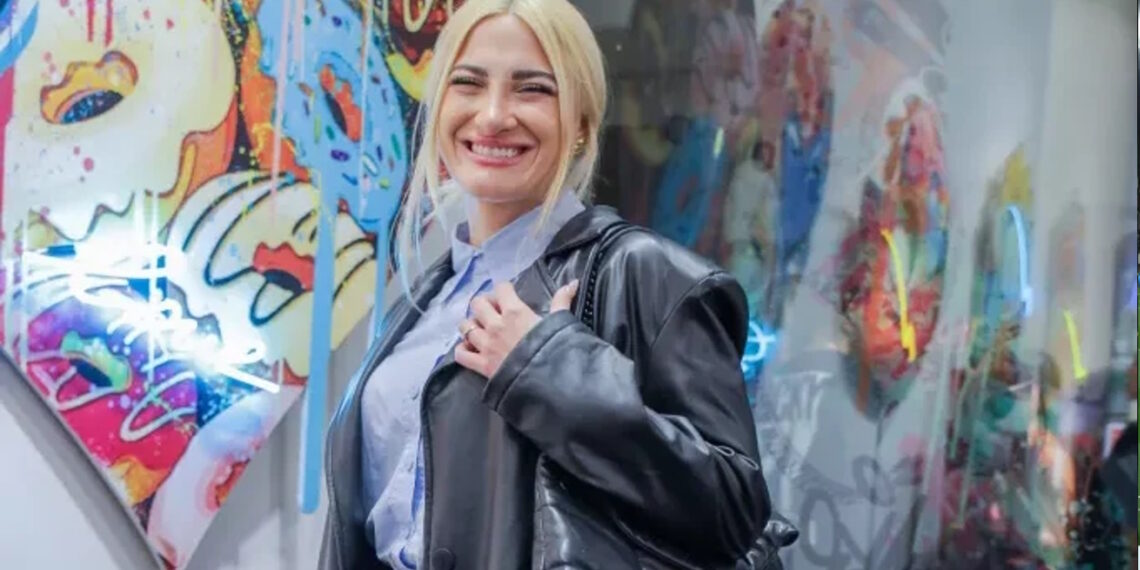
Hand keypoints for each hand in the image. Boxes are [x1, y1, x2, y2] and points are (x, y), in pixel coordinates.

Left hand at [455, 280, 578, 377]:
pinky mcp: (481, 365)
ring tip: (482, 330)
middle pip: (477, 303)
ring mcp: (485, 345)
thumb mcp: (561, 322)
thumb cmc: (556, 350)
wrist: (549, 381)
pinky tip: (472, 349)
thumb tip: (573, 283)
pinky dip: (463, 350)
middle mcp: (495, 325)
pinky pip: (461, 354)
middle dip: (484, 304)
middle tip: (494, 311)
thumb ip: (562, 301)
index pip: (500, 288)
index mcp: (515, 311)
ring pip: (465, 325)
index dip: (504, 289)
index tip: (509, 295)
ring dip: (471, 325)